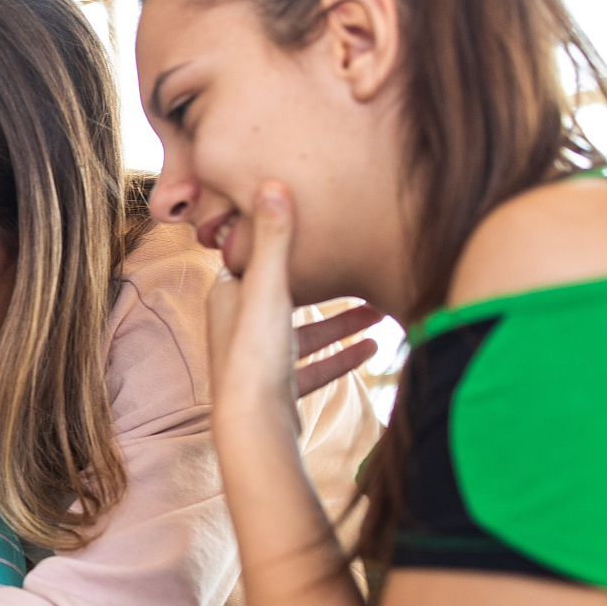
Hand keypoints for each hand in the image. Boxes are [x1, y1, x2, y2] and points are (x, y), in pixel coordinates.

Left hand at [211, 183, 373, 426]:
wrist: (252, 423)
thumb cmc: (254, 352)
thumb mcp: (268, 285)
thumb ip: (274, 237)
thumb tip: (271, 182)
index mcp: (228, 297)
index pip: (254, 261)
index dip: (280, 244)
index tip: (313, 228)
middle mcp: (237, 327)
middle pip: (287, 298)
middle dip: (324, 286)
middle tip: (358, 271)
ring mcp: (258, 360)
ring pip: (305, 334)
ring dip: (340, 322)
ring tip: (378, 311)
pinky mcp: (278, 389)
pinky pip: (314, 367)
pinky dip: (340, 356)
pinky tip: (373, 349)